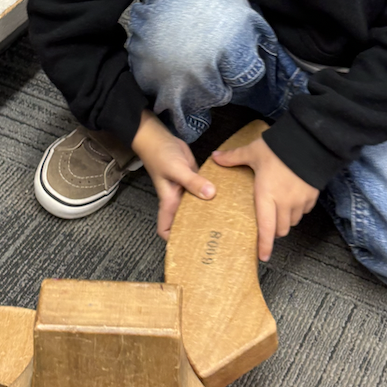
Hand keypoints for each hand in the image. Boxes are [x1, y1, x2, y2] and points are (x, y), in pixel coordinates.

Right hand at [132, 110, 214, 240]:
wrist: (159, 137)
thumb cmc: (160, 155)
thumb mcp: (176, 170)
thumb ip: (193, 182)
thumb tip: (211, 194)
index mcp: (169, 202)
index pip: (166, 229)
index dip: (174, 241)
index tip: (189, 249)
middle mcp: (178, 199)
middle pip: (187, 221)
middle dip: (199, 229)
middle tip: (218, 238)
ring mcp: (187, 190)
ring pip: (198, 206)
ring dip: (209, 211)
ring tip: (227, 221)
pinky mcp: (195, 179)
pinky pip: (205, 191)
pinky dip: (213, 195)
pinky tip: (228, 197)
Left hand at [212, 137, 317, 260]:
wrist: (309, 141)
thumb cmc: (278, 148)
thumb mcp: (252, 151)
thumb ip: (233, 157)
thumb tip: (215, 157)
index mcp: (266, 195)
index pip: (266, 228)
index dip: (264, 245)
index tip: (262, 257)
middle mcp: (284, 203)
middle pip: (280, 229)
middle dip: (273, 232)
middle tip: (267, 227)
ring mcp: (300, 201)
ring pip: (292, 222)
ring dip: (285, 221)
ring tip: (278, 212)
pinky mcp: (312, 196)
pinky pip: (304, 211)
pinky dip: (297, 211)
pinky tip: (292, 200)